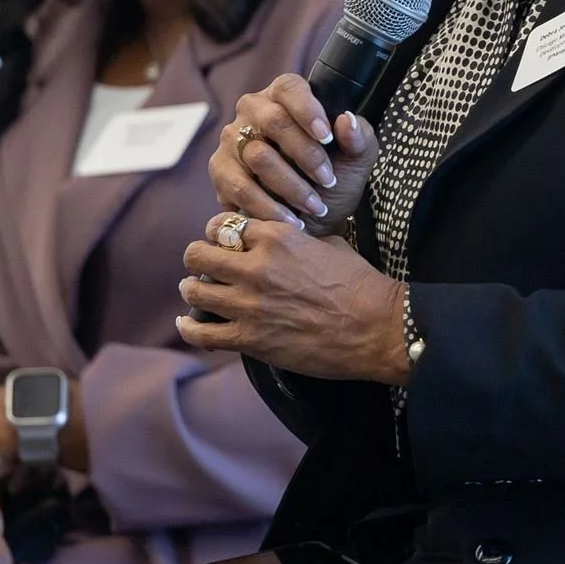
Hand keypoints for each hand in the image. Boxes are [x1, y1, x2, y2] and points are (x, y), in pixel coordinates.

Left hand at [178, 218, 409, 384]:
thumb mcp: (328, 243)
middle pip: (198, 253)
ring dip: (193, 288)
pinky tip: (188, 323)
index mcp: (276, 237)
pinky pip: (202, 333)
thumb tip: (281, 238)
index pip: (223, 224)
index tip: (221, 238)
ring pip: (195, 290)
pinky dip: (190, 327)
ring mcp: (249, 305)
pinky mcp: (250, 339)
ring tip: (195, 290)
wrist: (376, 327)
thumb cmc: (359, 284)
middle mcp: (255, 267)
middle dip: (199, 256)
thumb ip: (295, 239)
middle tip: (205, 264)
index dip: (218, 230)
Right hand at [210, 75, 377, 234]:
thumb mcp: (355, 160)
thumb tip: (346, 120)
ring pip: (257, 156)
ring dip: (291, 186)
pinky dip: (268, 207)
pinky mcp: (219, 170)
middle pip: (273, 121)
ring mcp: (231, 139)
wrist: (311, 218)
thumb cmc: (333, 179)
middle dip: (306, 154)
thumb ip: (359, 138)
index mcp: (286, 96)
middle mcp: (253, 110)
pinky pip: (240, 187)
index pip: (290, 88)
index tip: (327, 136)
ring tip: (315, 206)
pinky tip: (290, 220)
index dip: (308, 109)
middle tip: (328, 180)